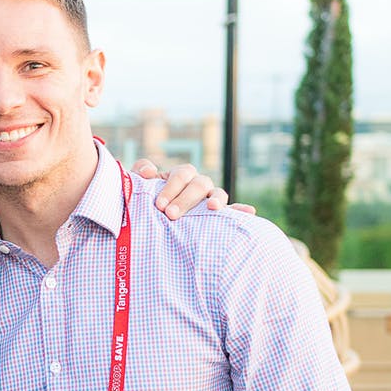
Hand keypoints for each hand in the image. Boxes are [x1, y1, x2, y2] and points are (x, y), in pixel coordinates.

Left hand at [130, 159, 255, 217]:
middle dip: (186, 199)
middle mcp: (199, 185)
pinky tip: (249, 212)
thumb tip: (148, 171)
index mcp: (182, 176)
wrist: (153, 219)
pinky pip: (233, 211)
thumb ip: (141, 172)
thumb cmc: (147, 199)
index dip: (171, 187)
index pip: (182, 175)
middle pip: (199, 184)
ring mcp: (210, 199)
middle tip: (170, 214)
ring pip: (218, 193)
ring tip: (213, 208)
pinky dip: (241, 210)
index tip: (159, 205)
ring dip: (217, 199)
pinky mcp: (218, 215)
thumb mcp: (140, 185)